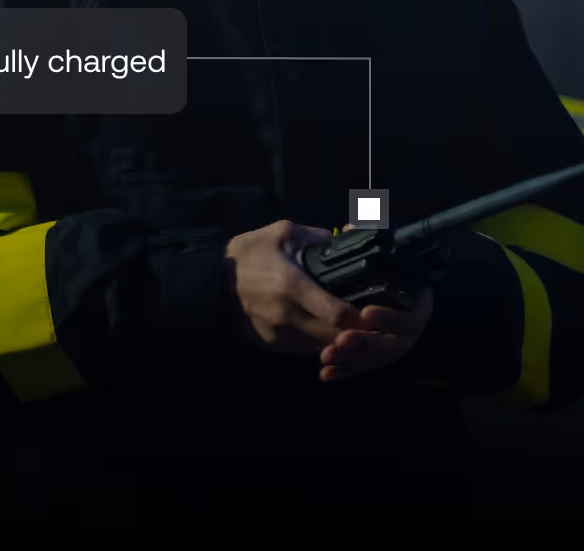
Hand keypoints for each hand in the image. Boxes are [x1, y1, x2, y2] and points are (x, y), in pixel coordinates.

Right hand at [224, 220, 366, 357]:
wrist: (210, 281)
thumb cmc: (248, 252)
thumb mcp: (281, 232)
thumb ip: (317, 237)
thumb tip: (344, 241)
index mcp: (292, 285)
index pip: (339, 315)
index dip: (361, 316)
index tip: (373, 309)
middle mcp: (287, 315)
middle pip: (336, 339)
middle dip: (356, 334)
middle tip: (369, 322)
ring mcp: (278, 334)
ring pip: (322, 349)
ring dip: (339, 342)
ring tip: (350, 328)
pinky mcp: (271, 344)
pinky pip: (305, 350)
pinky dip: (319, 343)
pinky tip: (324, 330)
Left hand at [318, 223, 433, 380]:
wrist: (373, 285)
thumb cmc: (378, 262)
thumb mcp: (371, 246)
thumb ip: (369, 236)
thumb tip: (352, 228)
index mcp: (416, 299)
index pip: (411, 316)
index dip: (390, 318)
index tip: (365, 313)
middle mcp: (408, 325)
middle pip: (393, 345)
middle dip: (366, 344)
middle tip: (341, 341)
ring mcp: (392, 343)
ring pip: (375, 360)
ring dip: (352, 361)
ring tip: (326, 356)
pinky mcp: (374, 356)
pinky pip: (362, 368)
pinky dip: (345, 371)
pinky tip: (324, 373)